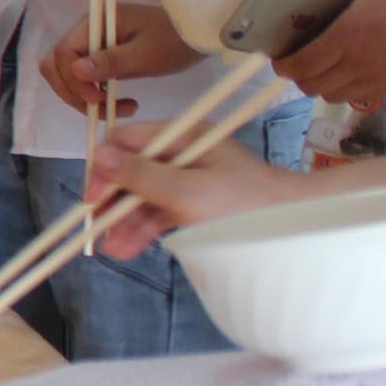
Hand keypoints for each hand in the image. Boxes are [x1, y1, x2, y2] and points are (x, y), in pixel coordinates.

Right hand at [36, 3, 187, 117]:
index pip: (63, 54)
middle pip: (56, 64)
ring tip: (115, 108)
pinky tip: (116, 102)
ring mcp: (92, 42)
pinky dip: (92, 95)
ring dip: (82, 97)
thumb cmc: (175, 41)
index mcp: (94, 23)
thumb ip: (111, 62)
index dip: (73, 81)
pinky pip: (81, 78)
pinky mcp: (100, 55)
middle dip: (72, 92)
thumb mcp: (146, 54)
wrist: (196, 34)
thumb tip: (76, 71)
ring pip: (66, 74)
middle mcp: (86, 30)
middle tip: (100, 108)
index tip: (99, 99)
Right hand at [83, 118, 317, 259]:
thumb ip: (140, 175)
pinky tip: (128, 247)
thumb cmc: (242, 202)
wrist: (292, 226)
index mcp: (181, 135)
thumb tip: (98, 156)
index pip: (126, 141)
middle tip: (97, 229)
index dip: (104, 167)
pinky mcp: (194, 202)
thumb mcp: (187, 190)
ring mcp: (188, 178)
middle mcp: (182, 152)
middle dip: (113, 202)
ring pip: (143, 195)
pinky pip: (159, 210)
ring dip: (125, 221)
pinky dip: (143, 228)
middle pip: (132, 170)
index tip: (93, 198)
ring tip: (113, 250)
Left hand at [274, 0, 385, 111]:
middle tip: (296, 51)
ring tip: (319, 60)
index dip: (282, 62)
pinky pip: (357, 96)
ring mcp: (379, 77)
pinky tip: (347, 65)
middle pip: (311, 86)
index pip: (301, 65)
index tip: (278, 50)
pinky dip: (343, 87)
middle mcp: (360, 62)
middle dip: (297, 73)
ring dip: (319, 82)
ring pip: (331, 96)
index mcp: (351, 33)